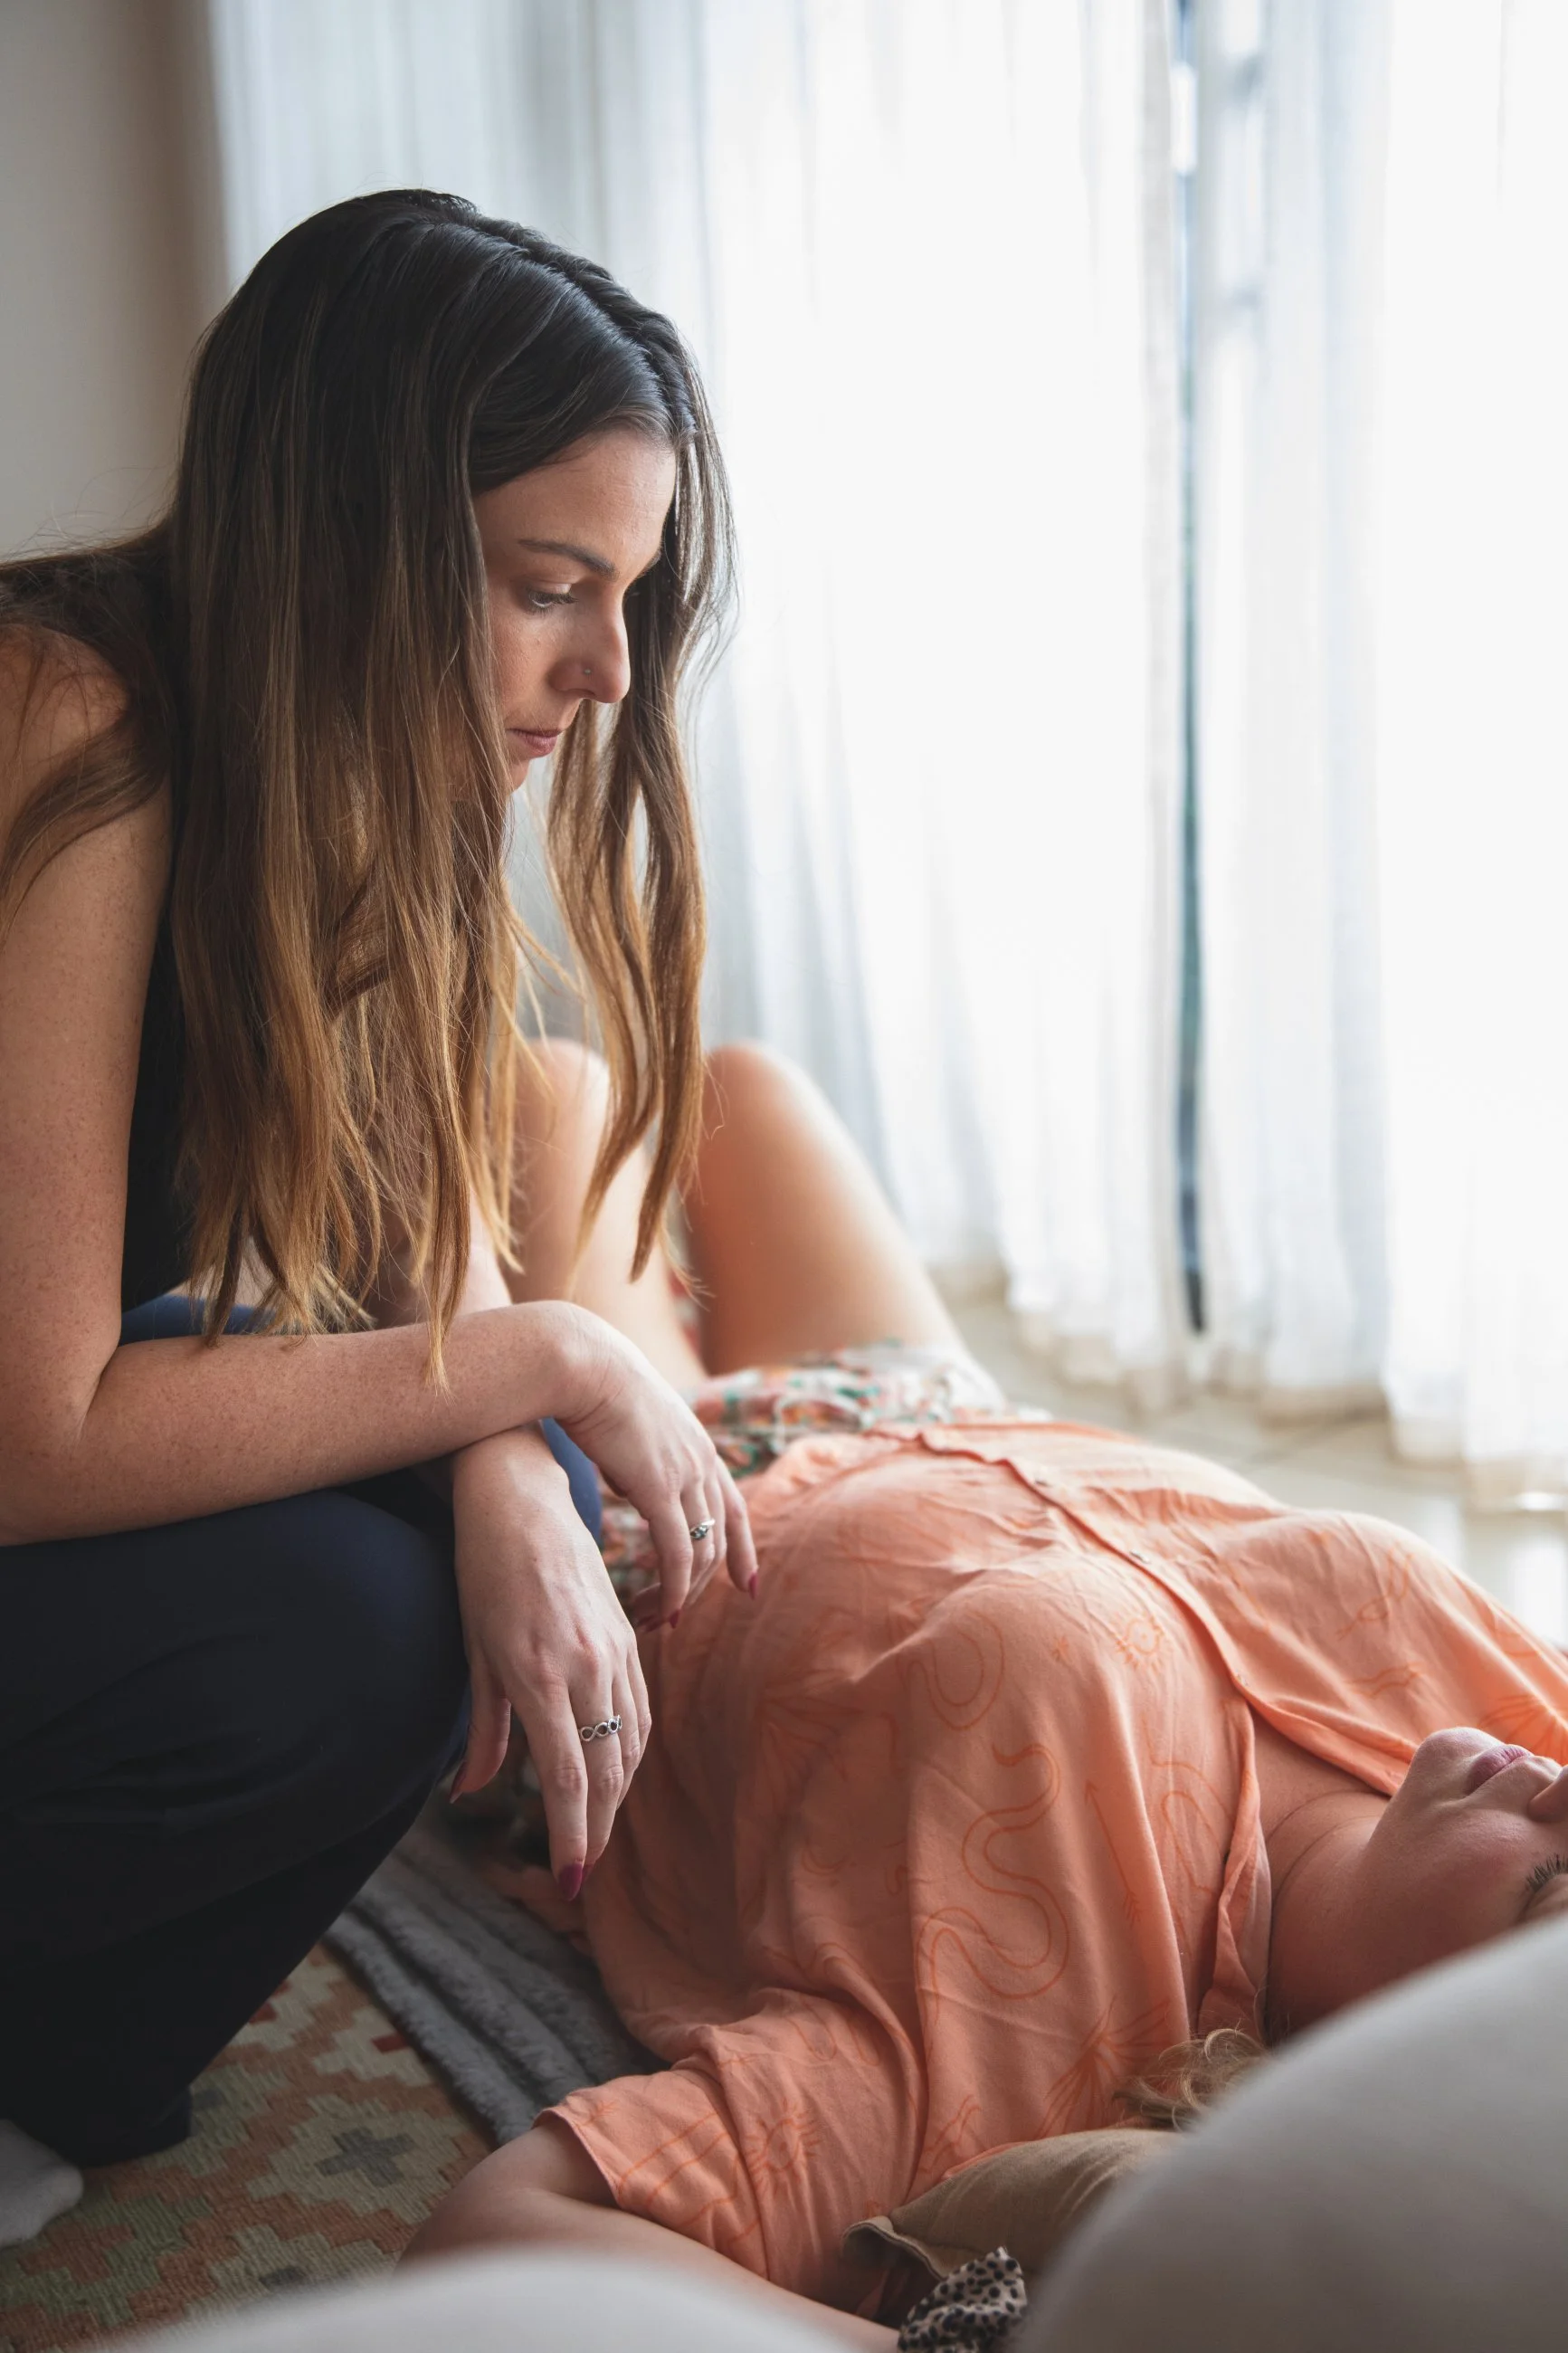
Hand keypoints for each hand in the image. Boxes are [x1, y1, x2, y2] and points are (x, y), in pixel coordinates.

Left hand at [449, 1428, 648, 1892]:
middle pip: (609, 1771)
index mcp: (542, 1676)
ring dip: (617, 1796)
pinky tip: (616, 1773)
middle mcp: (587, 1667)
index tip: (567, 1881)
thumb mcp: (475, 1654)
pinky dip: (630, 1751)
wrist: (523, 1502)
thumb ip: (482, 1732)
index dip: (572, 1836)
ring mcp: (613, 1651)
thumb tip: (468, 1795)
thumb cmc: (484, 1574)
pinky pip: (639, 1709)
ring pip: (631, 1743)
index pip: (570, 1778)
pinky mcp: (624, 1637)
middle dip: (598, 1830)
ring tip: (595, 1834)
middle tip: (581, 1873)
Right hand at [552, 1307, 758, 1624]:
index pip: (734, 1507)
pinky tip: (663, 1608)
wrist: (583, 1364)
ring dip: (684, 1592)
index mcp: (698, 1446)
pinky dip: (675, 1586)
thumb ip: (638, 1460)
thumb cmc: (593, 1390)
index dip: (743, 1548)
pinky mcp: (659, 1487)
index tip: (746, 1583)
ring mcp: (685, 1474)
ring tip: (658, 1620)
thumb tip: (630, 1484)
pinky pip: (678, 1551)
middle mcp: (703, 1461)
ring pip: (703, 1550)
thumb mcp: (629, 1429)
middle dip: (705, 1584)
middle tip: (676, 1617)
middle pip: (723, 1537)